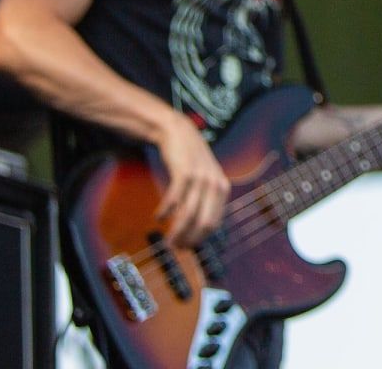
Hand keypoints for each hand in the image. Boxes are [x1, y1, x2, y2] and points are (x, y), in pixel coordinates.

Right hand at [153, 111, 229, 247]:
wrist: (180, 133)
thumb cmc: (191, 161)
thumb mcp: (205, 180)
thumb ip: (205, 201)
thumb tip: (197, 232)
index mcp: (222, 188)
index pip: (214, 224)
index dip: (199, 239)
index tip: (185, 248)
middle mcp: (215, 184)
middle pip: (204, 223)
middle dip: (189, 239)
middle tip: (174, 247)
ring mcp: (201, 178)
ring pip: (188, 215)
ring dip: (176, 231)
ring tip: (167, 240)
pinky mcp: (184, 172)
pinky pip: (174, 200)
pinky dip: (165, 212)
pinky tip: (159, 216)